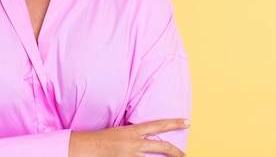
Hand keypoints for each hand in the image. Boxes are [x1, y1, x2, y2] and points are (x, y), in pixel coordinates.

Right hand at [69, 118, 189, 156]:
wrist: (87, 148)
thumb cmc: (103, 139)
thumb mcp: (120, 132)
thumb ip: (135, 134)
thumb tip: (147, 137)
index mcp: (133, 131)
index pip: (158, 125)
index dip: (174, 123)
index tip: (188, 122)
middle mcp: (135, 143)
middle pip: (163, 147)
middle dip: (177, 152)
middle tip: (185, 155)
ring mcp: (132, 156)